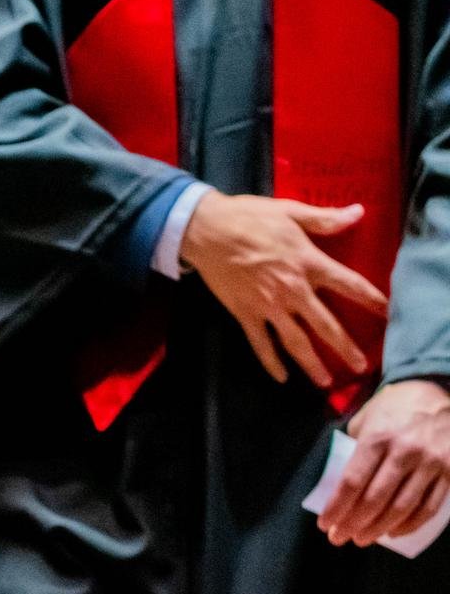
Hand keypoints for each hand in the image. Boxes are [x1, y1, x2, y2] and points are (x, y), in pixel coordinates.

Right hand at [182, 193, 387, 387]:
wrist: (207, 230)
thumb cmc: (249, 217)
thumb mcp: (291, 212)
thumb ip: (325, 218)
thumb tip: (359, 212)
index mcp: (309, 263)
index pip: (349, 284)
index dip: (371, 299)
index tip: (386, 312)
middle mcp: (293, 290)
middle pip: (326, 324)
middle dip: (345, 346)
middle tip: (360, 366)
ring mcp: (268, 305)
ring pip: (295, 341)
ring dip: (312, 363)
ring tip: (325, 382)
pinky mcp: (245, 313)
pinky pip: (260, 343)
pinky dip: (271, 361)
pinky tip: (281, 376)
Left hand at [318, 379, 449, 545]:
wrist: (436, 390)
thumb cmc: (392, 407)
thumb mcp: (365, 419)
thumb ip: (352, 448)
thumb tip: (338, 483)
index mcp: (377, 438)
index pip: (352, 483)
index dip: (336, 508)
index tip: (325, 524)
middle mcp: (405, 452)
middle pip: (375, 499)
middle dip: (353, 524)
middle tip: (339, 538)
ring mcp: (431, 463)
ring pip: (402, 507)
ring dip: (379, 529)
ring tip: (362, 539)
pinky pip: (430, 506)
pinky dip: (410, 524)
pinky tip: (393, 532)